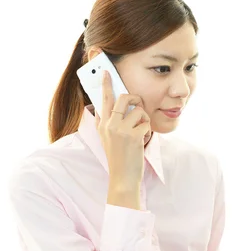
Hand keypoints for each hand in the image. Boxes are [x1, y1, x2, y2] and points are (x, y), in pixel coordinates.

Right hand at [95, 70, 150, 208]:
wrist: (122, 177)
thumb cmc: (119, 158)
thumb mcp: (107, 139)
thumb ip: (107, 123)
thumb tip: (108, 105)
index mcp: (102, 124)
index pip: (104, 100)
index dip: (106, 85)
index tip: (106, 72)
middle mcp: (109, 125)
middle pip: (124, 98)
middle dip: (135, 98)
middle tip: (138, 105)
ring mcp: (121, 130)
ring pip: (139, 111)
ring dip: (144, 121)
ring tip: (140, 133)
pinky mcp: (133, 137)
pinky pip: (147, 124)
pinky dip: (148, 132)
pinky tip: (143, 141)